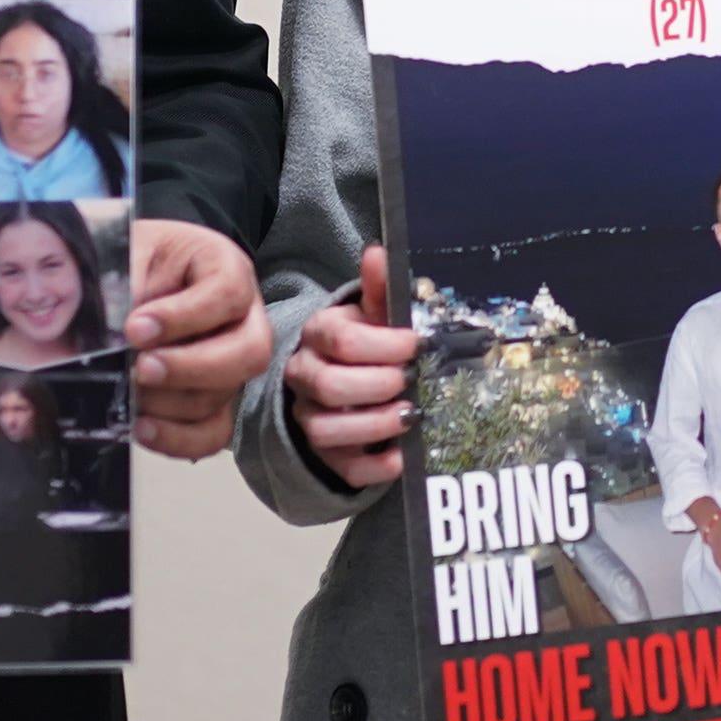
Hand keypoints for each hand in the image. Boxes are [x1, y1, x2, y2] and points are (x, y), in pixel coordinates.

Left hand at [125, 218, 265, 459]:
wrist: (108, 282)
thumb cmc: (123, 262)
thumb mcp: (121, 255)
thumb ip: (120, 285)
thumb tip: (108, 335)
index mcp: (222, 266)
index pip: (228, 292)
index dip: (185, 316)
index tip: (135, 328)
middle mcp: (239, 316)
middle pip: (248, 353)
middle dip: (190, 367)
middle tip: (141, 369)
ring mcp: (228, 362)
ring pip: (223, 396)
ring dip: (170, 403)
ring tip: (127, 391)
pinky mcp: (211, 399)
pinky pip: (212, 432)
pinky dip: (178, 438)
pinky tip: (141, 428)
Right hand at [286, 246, 418, 488]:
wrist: (345, 379)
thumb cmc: (366, 343)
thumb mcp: (373, 314)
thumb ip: (378, 287)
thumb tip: (377, 252)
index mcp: (318, 334)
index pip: (340, 339)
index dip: (383, 344)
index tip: (416, 345)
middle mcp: (304, 376)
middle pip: (330, 386)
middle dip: (378, 384)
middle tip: (410, 380)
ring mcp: (310, 417)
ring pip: (328, 430)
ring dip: (376, 425)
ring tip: (411, 415)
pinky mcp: (326, 454)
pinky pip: (343, 467)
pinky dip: (375, 466)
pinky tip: (402, 455)